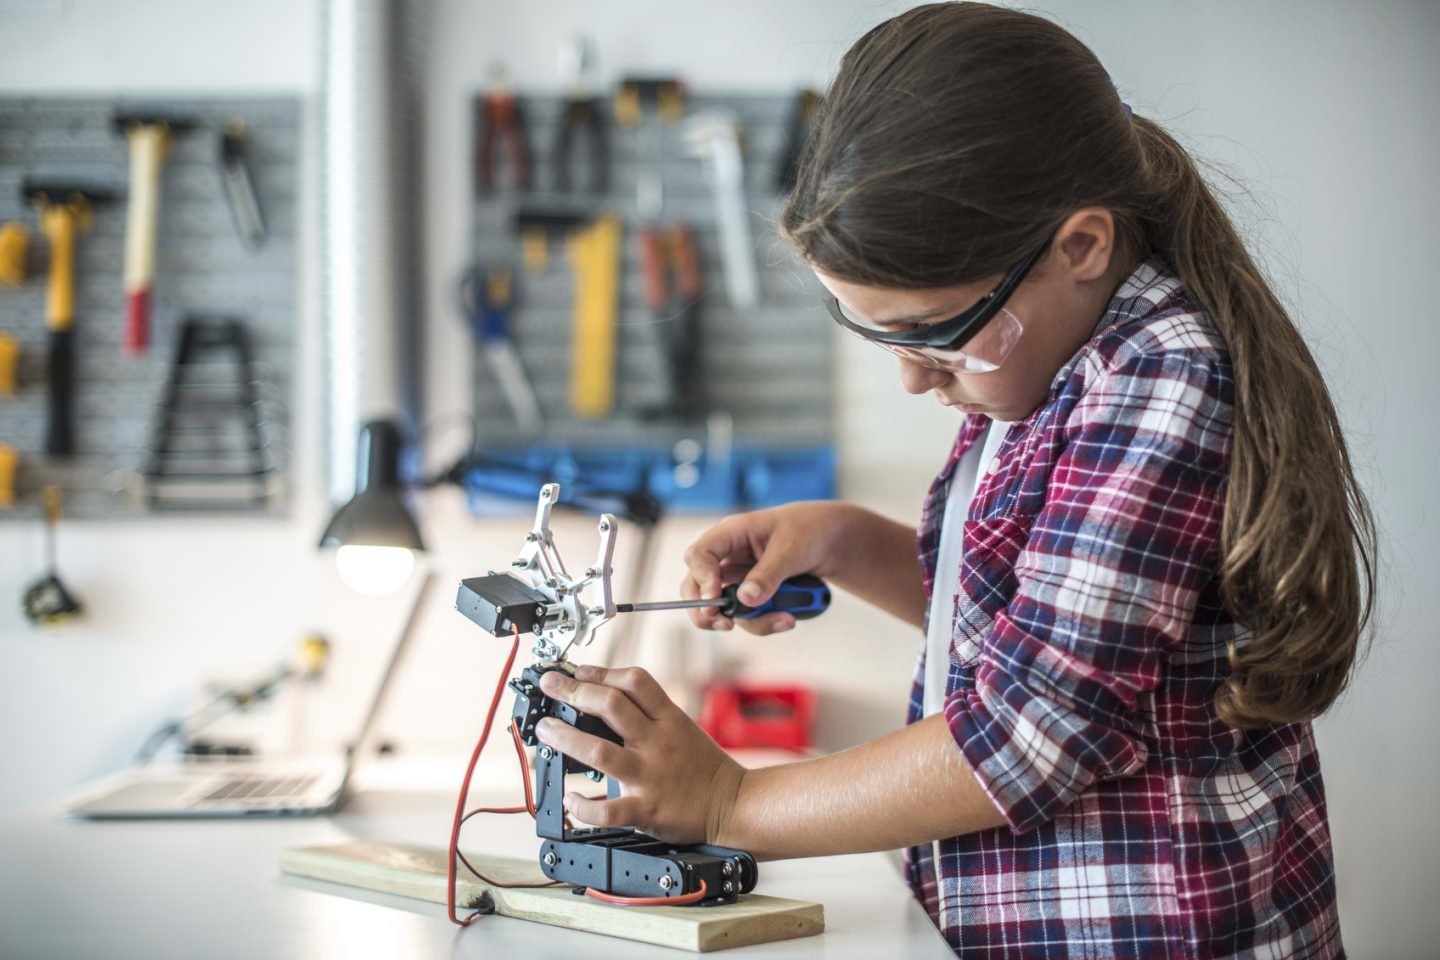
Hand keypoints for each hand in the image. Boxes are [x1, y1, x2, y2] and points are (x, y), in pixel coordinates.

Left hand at [535, 664, 744, 844]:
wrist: (735, 804)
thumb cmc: (706, 767)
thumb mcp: (683, 728)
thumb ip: (650, 716)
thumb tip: (606, 701)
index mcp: (669, 719)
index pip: (635, 681)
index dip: (602, 671)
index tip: (577, 670)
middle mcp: (657, 742)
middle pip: (611, 705)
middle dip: (574, 691)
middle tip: (550, 685)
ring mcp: (650, 775)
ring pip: (599, 751)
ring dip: (565, 738)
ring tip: (546, 730)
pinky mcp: (647, 808)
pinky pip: (608, 810)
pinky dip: (583, 806)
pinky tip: (570, 801)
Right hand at [680, 501, 856, 635]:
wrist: (830, 541)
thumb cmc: (809, 530)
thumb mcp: (791, 549)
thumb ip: (768, 574)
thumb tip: (745, 599)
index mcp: (731, 534)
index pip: (699, 555)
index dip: (701, 579)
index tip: (715, 601)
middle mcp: (728, 557)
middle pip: (696, 586)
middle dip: (707, 610)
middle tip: (725, 625)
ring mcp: (738, 578)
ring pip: (725, 609)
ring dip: (752, 621)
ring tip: (785, 619)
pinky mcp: (751, 595)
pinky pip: (747, 616)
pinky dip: (765, 622)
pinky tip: (787, 618)